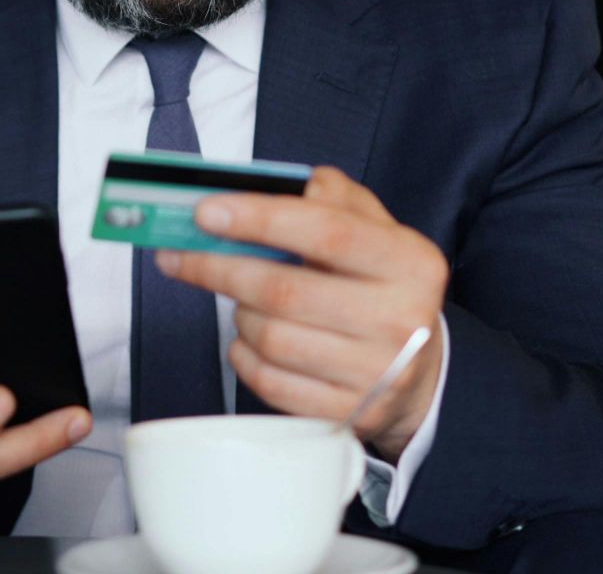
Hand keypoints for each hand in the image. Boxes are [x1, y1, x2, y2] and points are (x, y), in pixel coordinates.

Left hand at [156, 166, 447, 461]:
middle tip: (180, 254)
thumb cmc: (383, 287)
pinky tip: (246, 339)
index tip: (205, 212)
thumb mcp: (378, 231)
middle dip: (218, 268)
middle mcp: (402, 320)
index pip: (327, 232)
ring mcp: (377, 375)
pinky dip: (243, 355)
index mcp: (411, 263)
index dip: (259, 218)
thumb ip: (335, 198)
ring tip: (236, 298)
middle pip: (284, 291)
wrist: (422, 371)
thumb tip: (279, 187)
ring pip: (270, 338)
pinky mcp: (348, 415)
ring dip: (236, 313)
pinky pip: (269, 382)